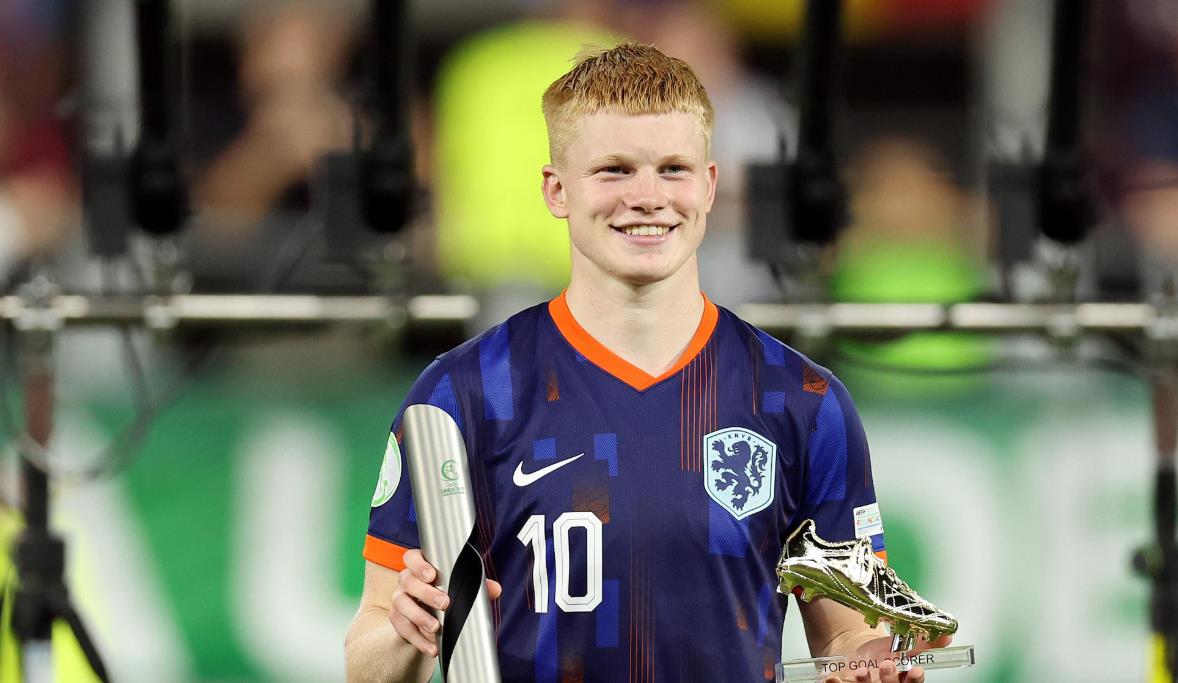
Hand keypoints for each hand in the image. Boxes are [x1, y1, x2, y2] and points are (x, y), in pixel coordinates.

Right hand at [388, 549, 502, 657]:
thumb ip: (477, 585)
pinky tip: (432, 647)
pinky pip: (403, 628)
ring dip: (419, 616)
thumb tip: (495, 589)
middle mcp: (406, 580)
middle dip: (425, 592)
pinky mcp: (397, 619)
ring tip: (436, 627)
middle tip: (444, 603)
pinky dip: (418, 639)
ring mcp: (400, 599)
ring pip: (401, 604)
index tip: (431, 575)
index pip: (412, 557)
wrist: (430, 616)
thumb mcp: (461, 587)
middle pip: (407, 580)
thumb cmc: (446, 593)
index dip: (418, 564)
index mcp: (420, 566)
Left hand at [823, 634, 952, 682]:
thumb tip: (947, 634)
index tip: (915, 670)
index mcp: (903, 682)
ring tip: (861, 670)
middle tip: (887, 665)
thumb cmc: (880, 655)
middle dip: (890, 680)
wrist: (853, 657)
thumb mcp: (901, 647)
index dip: (915, 680)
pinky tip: (833, 678)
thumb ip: (922, 643)